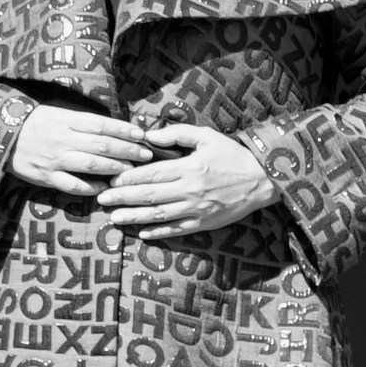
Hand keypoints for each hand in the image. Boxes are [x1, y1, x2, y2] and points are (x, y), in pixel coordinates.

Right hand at [9, 106, 157, 197]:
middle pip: (102, 145)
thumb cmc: (31, 121)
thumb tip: (110, 124)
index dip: (123, 130)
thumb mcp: (55, 110)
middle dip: (127, 150)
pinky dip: (90, 188)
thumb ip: (79, 118)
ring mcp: (54, 159)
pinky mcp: (45, 177)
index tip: (141, 135)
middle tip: (146, 155)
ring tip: (131, 171)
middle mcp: (62, 139)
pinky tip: (104, 189)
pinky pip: (72, 185)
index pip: (101, 124)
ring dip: (115, 168)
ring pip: (91, 165)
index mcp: (65, 119)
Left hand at [95, 123, 277, 239]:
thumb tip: (149, 136)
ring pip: (158, 216)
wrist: (263, 180)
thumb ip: (177, 134)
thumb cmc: (232, 155)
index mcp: (189, 168)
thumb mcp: (207, 136)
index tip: (111, 179)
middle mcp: (190, 190)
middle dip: (122, 199)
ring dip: (134, 217)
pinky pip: (176, 230)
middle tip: (102, 200)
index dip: (128, 178)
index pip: (151, 174)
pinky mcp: (204, 223)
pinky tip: (141, 232)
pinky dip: (158, 233)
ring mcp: (196, 210)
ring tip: (114, 219)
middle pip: (149, 196)